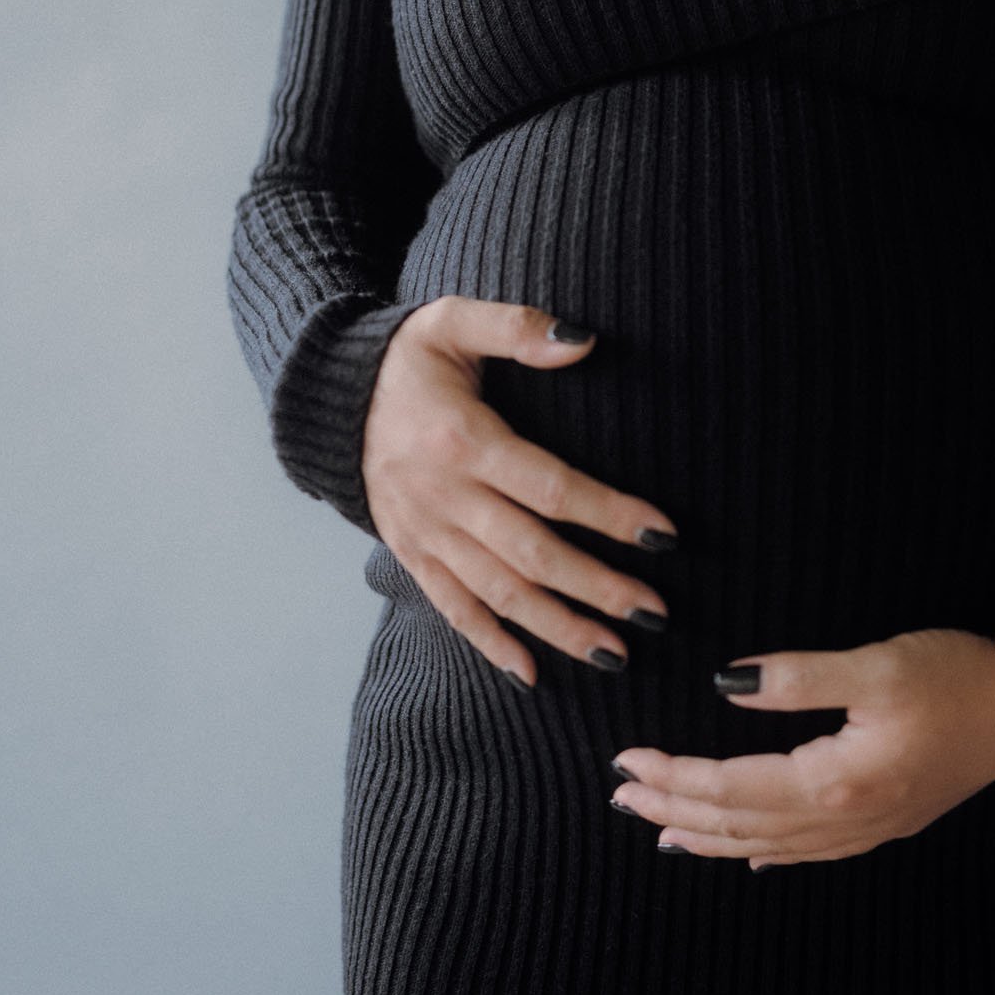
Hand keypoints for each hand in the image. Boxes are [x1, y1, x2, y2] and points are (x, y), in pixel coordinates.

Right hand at [361, 296, 678, 685]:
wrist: (330, 398)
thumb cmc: (408, 359)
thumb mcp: (453, 321)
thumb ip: (516, 329)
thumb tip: (583, 342)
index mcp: (463, 442)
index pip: (550, 488)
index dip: (609, 513)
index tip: (663, 535)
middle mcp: (444, 498)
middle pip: (531, 554)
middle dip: (596, 587)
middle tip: (655, 612)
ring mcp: (425, 533)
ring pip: (498, 593)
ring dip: (557, 627)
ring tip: (615, 654)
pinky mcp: (411, 554)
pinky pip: (453, 607)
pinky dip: (490, 644)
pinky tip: (533, 673)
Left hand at [609, 625, 994, 866]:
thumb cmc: (955, 675)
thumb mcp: (874, 664)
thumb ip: (797, 677)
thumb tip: (725, 684)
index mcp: (835, 780)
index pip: (730, 787)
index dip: (673, 778)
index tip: (625, 762)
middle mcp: (845, 819)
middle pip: (739, 825)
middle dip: (675, 811)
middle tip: (621, 799)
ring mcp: (867, 829)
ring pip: (768, 845)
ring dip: (710, 836)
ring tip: (662, 830)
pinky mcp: (886, 821)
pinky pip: (807, 851)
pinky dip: (764, 850)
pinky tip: (749, 852)